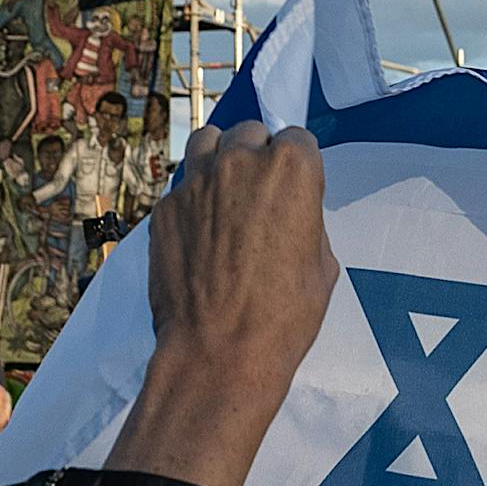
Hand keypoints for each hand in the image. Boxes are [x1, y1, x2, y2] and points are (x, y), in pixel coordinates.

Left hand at [108, 121, 338, 485]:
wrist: (218, 352)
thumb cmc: (285, 315)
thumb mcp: (322, 265)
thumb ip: (305, 220)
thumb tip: (289, 214)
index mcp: (290, 167)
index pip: (297, 139)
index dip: (298, 166)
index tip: (294, 191)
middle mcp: (240, 161)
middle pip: (250, 134)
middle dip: (257, 157)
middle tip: (258, 197)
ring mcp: (195, 181)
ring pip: (208, 142)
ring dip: (219, 159)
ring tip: (223, 193)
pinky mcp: (164, 207)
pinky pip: (183, 188)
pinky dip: (193, 200)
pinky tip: (199, 235)